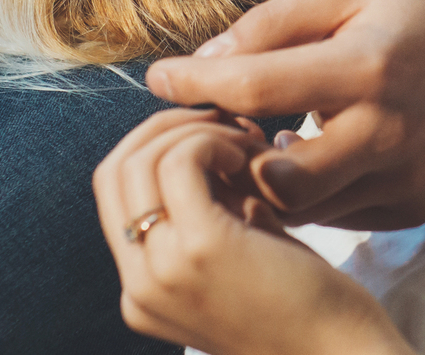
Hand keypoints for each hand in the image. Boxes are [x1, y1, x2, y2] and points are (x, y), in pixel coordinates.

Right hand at [93, 107, 413, 354]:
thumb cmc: (310, 302)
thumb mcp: (244, 252)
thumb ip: (212, 211)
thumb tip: (203, 143)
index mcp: (143, 291)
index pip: (115, 195)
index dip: (155, 148)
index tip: (212, 133)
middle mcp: (139, 287)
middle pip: (114, 172)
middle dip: (166, 129)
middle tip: (225, 122)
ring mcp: (162, 271)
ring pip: (140, 161)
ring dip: (196, 132)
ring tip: (248, 144)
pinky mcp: (199, 250)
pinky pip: (179, 162)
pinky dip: (214, 141)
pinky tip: (252, 155)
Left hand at [146, 0, 424, 229]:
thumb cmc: (424, 15)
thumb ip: (273, 22)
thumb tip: (203, 61)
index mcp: (365, 65)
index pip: (254, 87)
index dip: (193, 85)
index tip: (158, 78)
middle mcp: (384, 130)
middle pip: (272, 174)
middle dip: (229, 156)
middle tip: (215, 129)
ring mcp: (401, 177)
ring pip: (299, 206)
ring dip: (263, 178)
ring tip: (257, 139)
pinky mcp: (411, 206)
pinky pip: (335, 215)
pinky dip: (308, 192)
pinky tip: (306, 155)